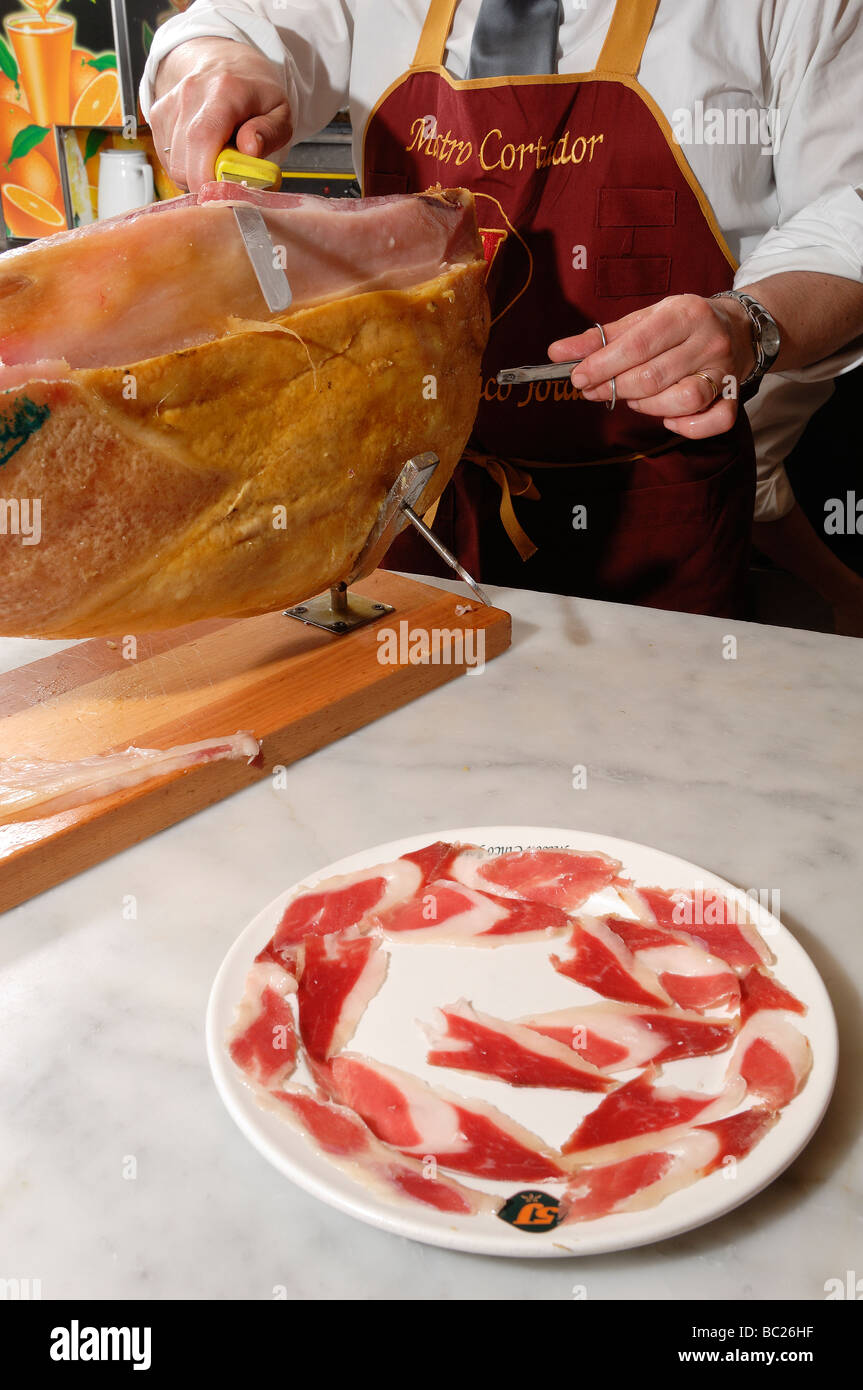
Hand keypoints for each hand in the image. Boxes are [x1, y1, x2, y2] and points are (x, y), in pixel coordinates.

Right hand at [150, 37, 292, 191]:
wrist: (224, 61)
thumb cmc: (254, 91)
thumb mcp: (280, 111)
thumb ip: (269, 132)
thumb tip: (249, 149)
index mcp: (224, 91)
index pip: (203, 139)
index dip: (206, 177)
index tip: (223, 194)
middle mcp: (191, 93)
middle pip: (182, 160)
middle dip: (203, 184)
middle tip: (225, 180)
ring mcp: (170, 103)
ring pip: (172, 163)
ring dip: (194, 174)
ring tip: (216, 160)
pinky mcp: (157, 115)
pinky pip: (165, 157)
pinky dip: (183, 165)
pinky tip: (201, 152)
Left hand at [548, 294, 757, 439]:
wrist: (736, 327)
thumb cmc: (680, 324)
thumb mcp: (642, 321)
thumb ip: (601, 338)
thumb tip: (558, 353)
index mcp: (684, 314)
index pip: (637, 346)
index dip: (602, 366)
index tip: (578, 378)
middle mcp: (708, 341)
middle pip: (653, 377)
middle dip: (616, 388)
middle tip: (595, 391)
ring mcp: (724, 371)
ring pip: (682, 401)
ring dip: (648, 407)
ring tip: (634, 398)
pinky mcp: (734, 396)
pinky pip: (714, 421)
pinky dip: (687, 426)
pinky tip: (668, 417)